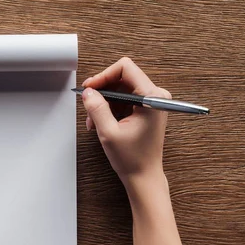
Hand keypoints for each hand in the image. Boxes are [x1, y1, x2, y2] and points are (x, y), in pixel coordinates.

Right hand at [81, 57, 170, 181]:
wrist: (144, 176)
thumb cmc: (133, 159)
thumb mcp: (108, 132)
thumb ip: (97, 108)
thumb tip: (88, 92)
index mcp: (151, 97)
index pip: (125, 68)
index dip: (104, 75)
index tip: (90, 87)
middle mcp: (155, 96)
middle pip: (122, 77)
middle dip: (102, 91)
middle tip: (88, 103)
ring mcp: (152, 102)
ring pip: (121, 89)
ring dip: (104, 102)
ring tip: (94, 120)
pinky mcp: (147, 109)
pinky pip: (124, 99)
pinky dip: (111, 108)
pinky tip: (102, 122)